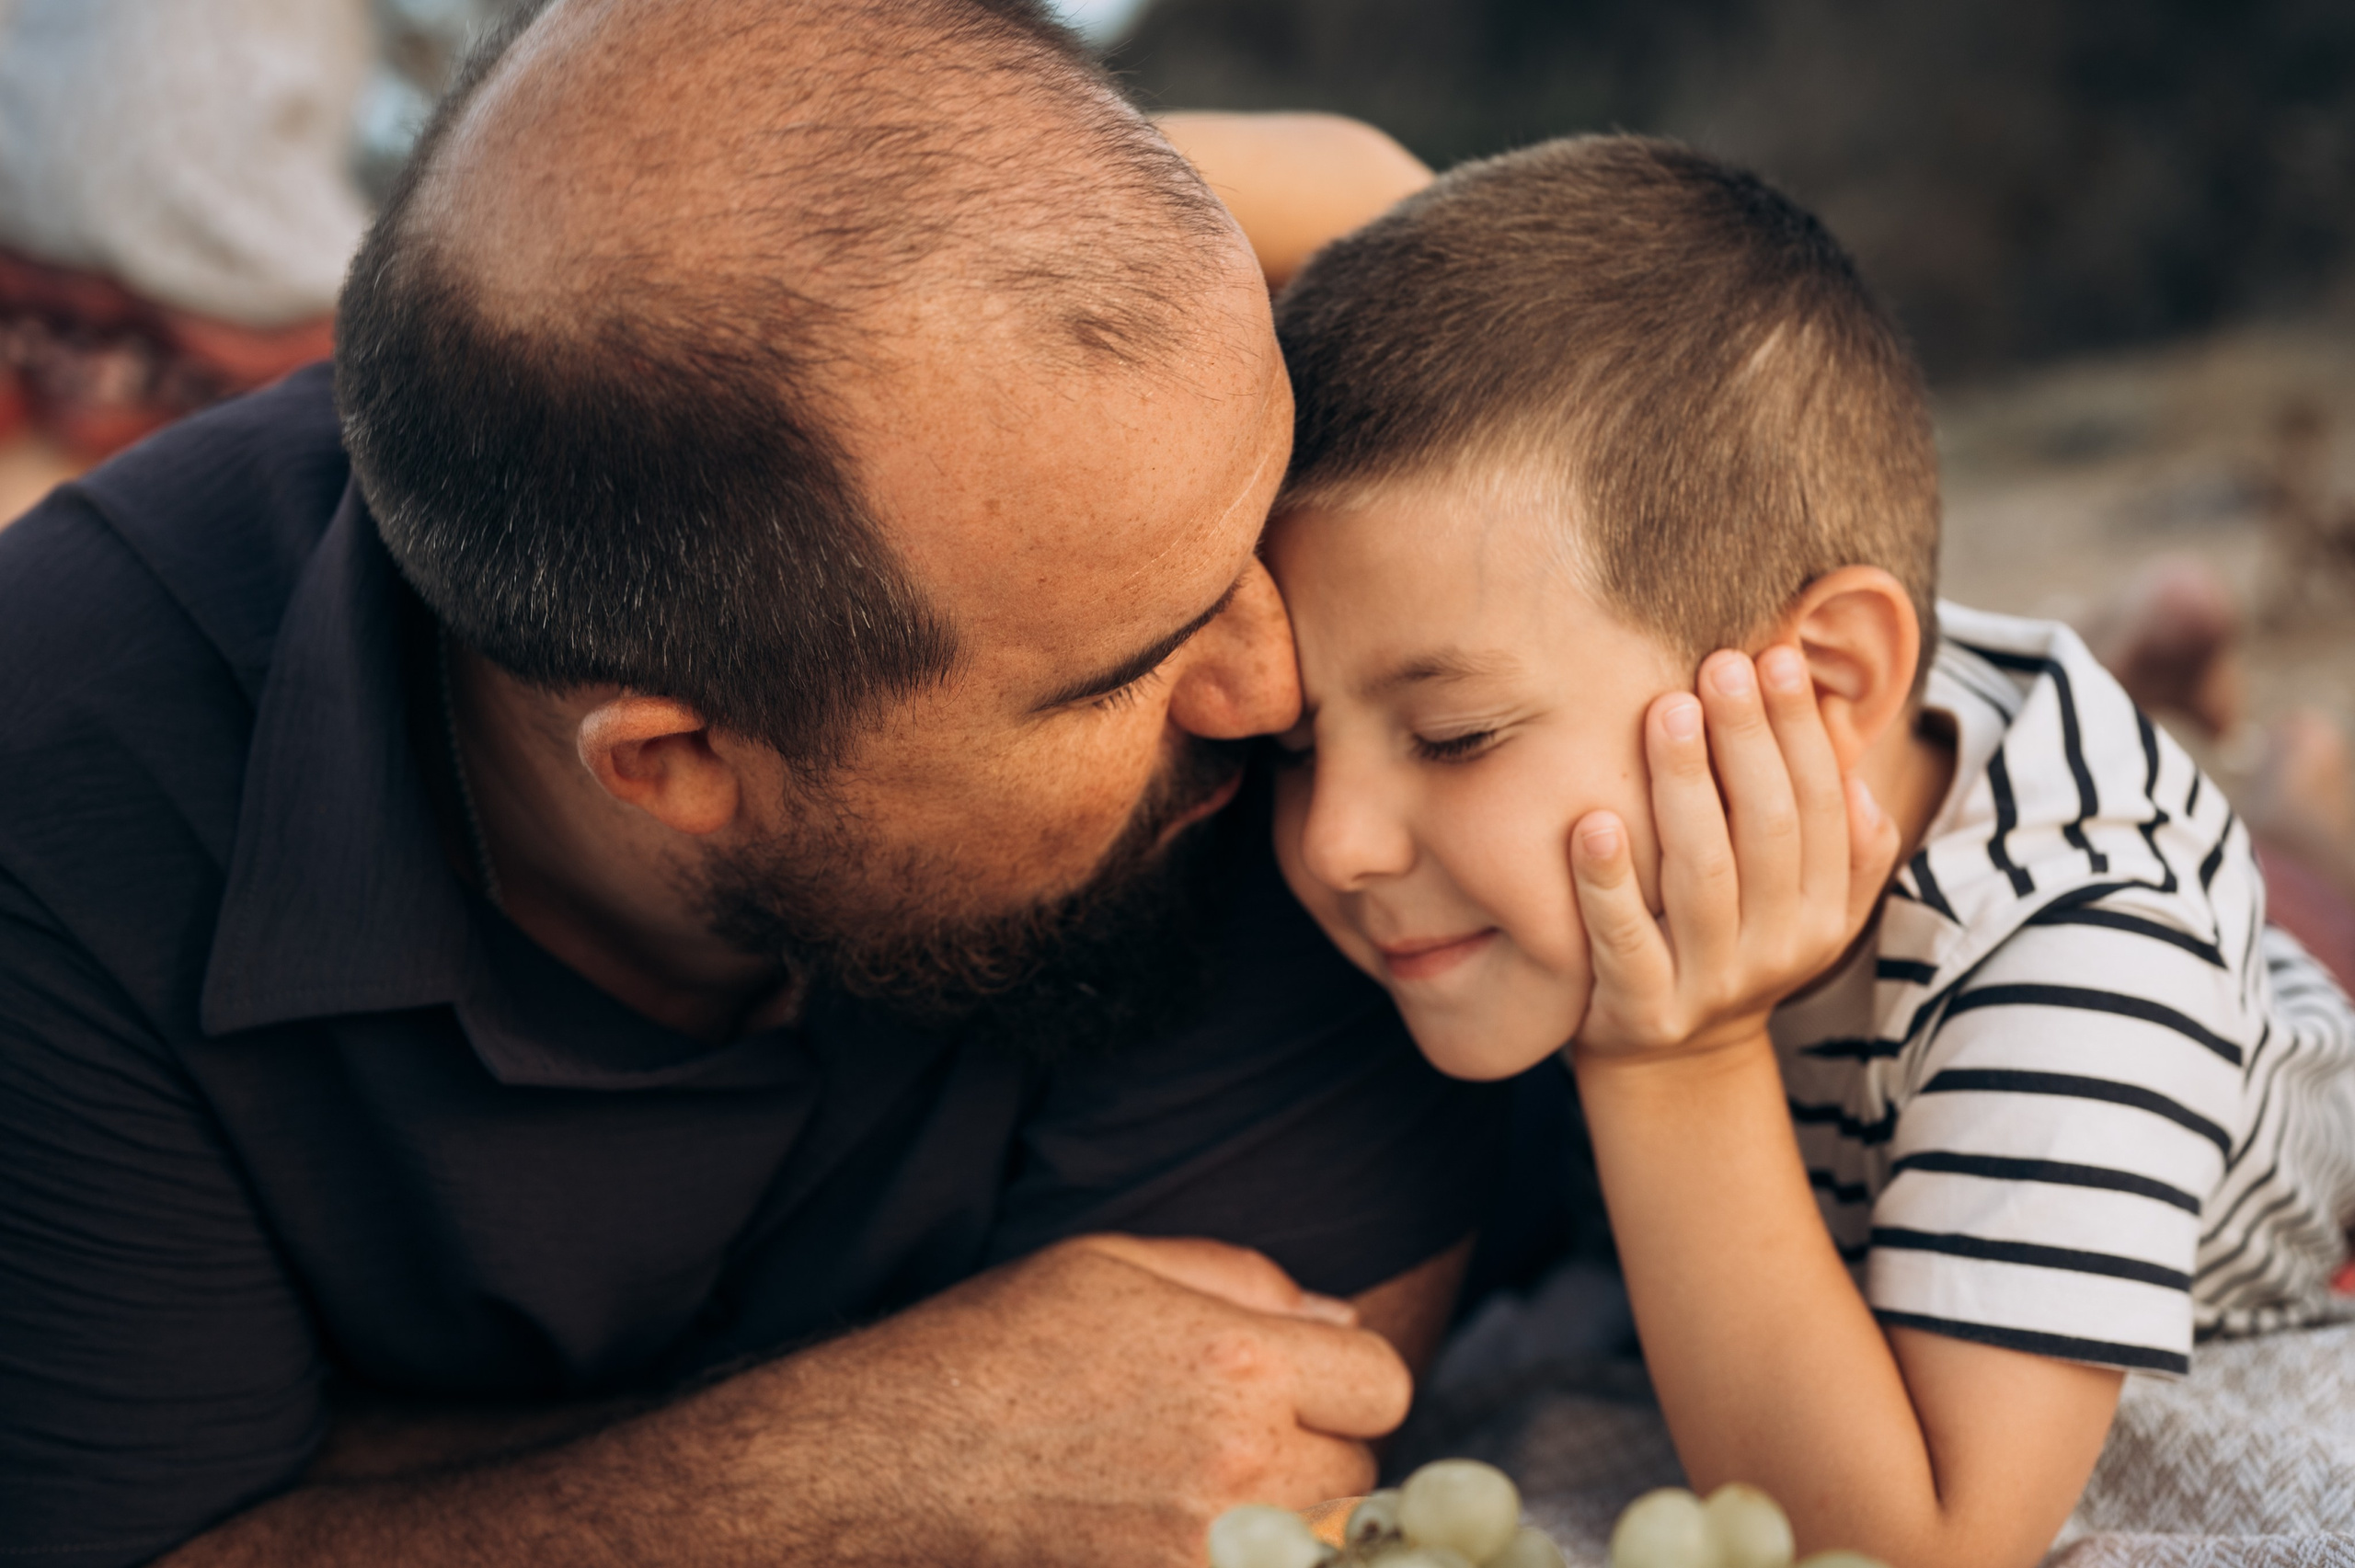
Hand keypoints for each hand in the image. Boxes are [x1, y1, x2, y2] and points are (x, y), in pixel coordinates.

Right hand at [809, 1234, 1412, 1565]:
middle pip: (1359, 1478)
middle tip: (1242, 1448)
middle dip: (1316, 1458)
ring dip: (1290, 1529)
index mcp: (1236, 1360)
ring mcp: (1205, 1551)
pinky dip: (1237, 1560)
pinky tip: (1179, 1536)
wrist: (891, 1461)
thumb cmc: (995, 1349)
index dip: (1346, 1381)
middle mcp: (1239, 1462)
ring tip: (1208, 1499)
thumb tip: (1337, 1320)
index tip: (1302, 1387)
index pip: (1382, 1383)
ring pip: (1321, 1550)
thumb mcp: (1114, 1264)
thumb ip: (1245, 1279)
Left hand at [1568, 646, 1898, 1063]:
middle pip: (1768, 829)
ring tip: (1665, 713)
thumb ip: (1838, 848)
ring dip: (1685, 787)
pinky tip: (1591, 822)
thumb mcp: (1799, 908)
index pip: (1820, 804)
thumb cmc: (1728, 948)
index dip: (1799, 729)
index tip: (1773, 656)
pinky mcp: (1642, 1011)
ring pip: (1704, 875)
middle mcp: (1779, 948)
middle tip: (1718, 665)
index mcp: (1823, 912)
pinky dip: (1608, 882)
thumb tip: (1855, 774)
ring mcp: (1710, 983)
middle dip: (1747, 740)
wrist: (1674, 1067)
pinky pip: (1625, 940)